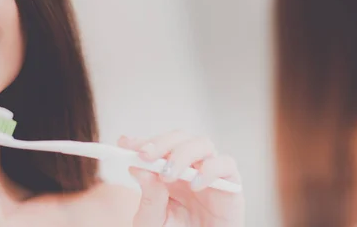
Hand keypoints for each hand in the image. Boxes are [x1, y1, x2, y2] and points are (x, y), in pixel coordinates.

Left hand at [118, 131, 244, 226]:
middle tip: (144, 155)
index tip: (124, 143)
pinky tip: (195, 185)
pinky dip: (210, 169)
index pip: (156, 146)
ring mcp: (210, 173)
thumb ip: (149, 198)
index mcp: (167, 172)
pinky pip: (227, 164)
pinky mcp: (231, 185)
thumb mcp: (153, 221)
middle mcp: (190, 167)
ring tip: (167, 175)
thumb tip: (139, 169)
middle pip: (179, 137)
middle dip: (160, 143)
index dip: (141, 141)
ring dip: (181, 154)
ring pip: (202, 143)